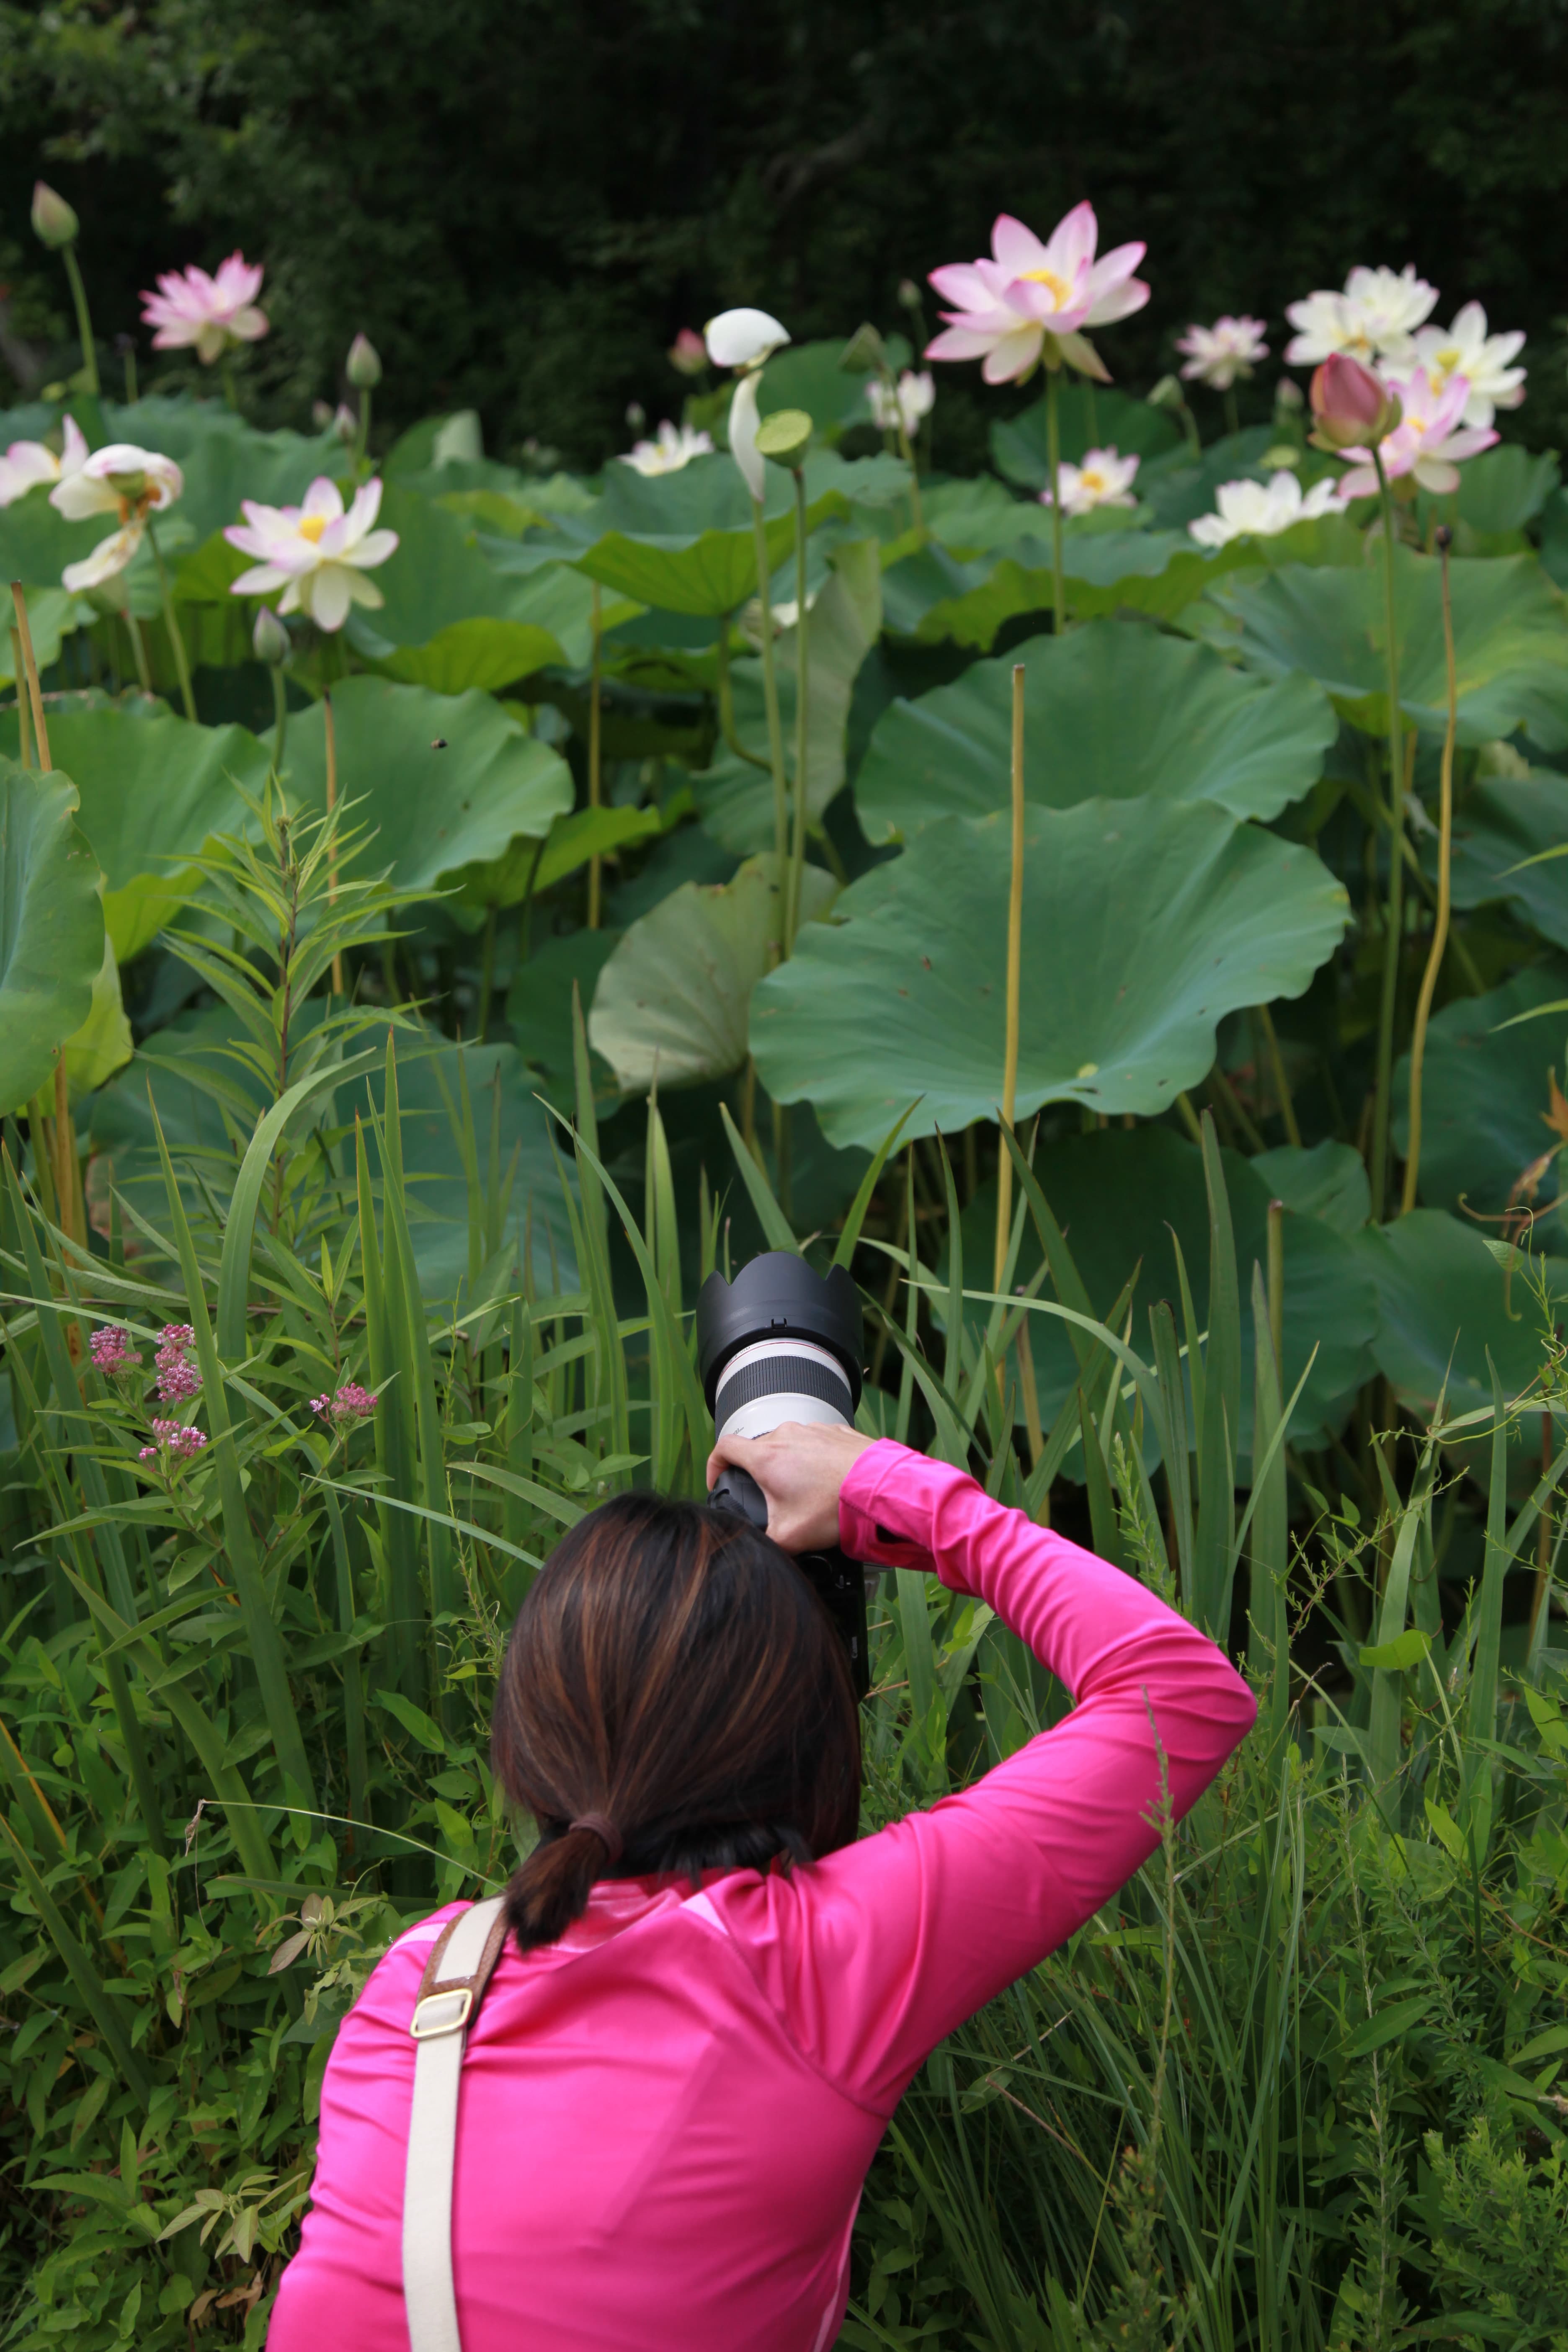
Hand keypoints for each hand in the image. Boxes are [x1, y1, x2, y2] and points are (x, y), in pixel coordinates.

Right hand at [706, 1421, 873, 1553]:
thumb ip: (766, 1543)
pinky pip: (815, 1442)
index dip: (714, 1465)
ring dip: (788, 1465)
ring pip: (788, 1445)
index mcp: (767, 1457)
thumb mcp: (791, 1536)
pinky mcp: (836, 1431)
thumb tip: (760, 1550)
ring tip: (804, 1492)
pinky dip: (814, 1459)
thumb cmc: (837, 1507)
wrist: (880, 1489)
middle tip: (771, 1498)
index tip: (720, 1480)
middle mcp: (787, 1436)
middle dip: (758, 1472)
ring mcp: (813, 1430)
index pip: (724, 1447)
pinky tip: (827, 1481)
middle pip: (758, 1449)